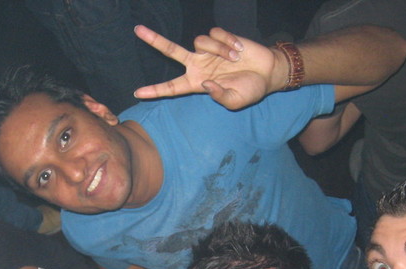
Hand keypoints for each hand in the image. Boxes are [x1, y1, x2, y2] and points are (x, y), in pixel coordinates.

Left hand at [133, 25, 287, 109]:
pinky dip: (227, 42)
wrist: (267, 72)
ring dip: (219, 49)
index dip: (155, 90)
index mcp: (197, 83)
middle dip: (154, 40)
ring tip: (235, 59)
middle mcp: (198, 65)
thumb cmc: (250, 90)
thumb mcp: (235, 101)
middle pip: (171, 51)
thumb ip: (219, 96)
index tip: (137, 93)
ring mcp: (208, 50)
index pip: (172, 87)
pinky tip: (239, 50)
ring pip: (200, 40)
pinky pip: (215, 34)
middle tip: (137, 30)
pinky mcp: (220, 38)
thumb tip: (205, 83)